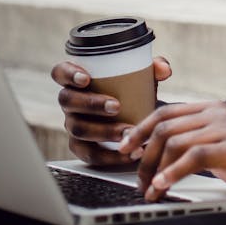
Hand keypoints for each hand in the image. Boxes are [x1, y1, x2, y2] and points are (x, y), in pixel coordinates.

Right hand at [50, 55, 172, 166]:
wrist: (137, 116)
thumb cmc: (131, 90)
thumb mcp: (142, 76)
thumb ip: (153, 68)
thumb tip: (164, 69)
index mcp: (77, 80)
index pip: (60, 72)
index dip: (68, 74)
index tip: (86, 78)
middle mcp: (70, 102)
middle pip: (68, 101)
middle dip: (91, 104)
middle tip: (116, 106)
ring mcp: (73, 125)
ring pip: (78, 129)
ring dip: (103, 131)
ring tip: (127, 132)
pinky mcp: (82, 148)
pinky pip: (90, 154)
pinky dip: (110, 156)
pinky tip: (129, 153)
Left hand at [118, 100, 225, 205]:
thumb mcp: (220, 144)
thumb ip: (195, 140)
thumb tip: (157, 153)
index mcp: (212, 108)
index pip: (166, 111)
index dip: (140, 129)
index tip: (125, 148)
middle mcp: (217, 112)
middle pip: (165, 127)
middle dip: (144, 155)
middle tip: (139, 179)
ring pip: (175, 141)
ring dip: (155, 169)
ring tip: (150, 190)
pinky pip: (194, 157)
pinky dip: (173, 173)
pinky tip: (164, 186)